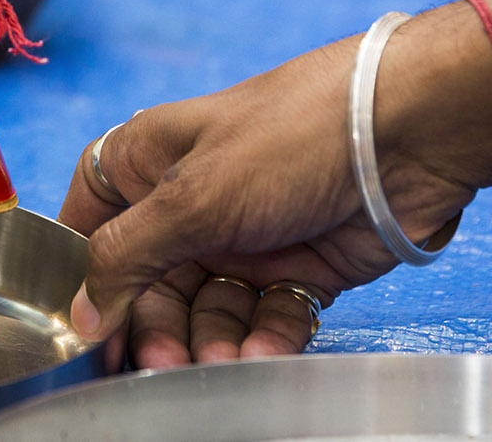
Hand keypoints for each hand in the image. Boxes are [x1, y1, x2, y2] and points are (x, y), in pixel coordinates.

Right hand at [58, 0, 491, 368]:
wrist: (409, 131)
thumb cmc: (294, 133)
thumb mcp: (192, 196)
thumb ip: (128, 256)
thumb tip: (81, 308)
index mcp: (148, 160)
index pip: (90, 225)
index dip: (83, 278)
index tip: (83, 330)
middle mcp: (191, 198)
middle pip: (149, 282)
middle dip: (157, 323)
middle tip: (163, 361)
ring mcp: (245, 233)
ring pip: (207, 306)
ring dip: (211, 338)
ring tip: (225, 360)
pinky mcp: (298, 263)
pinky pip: (267, 314)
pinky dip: (265, 336)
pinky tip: (265, 350)